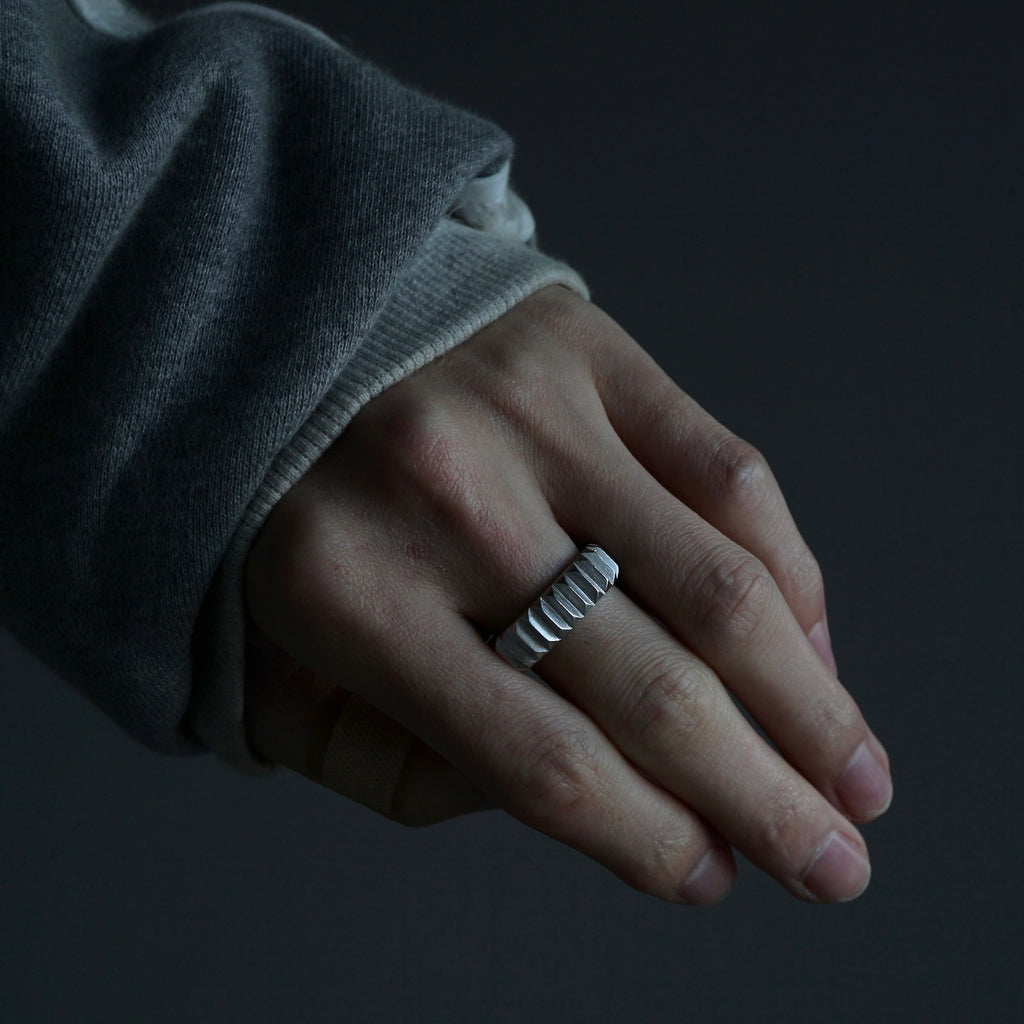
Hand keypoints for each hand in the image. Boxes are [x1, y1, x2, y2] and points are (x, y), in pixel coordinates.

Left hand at [244, 285, 891, 903]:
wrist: (274, 334)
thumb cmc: (281, 517)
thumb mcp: (281, 663)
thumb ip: (405, 760)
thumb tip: (579, 796)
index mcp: (343, 594)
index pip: (539, 762)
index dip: (646, 841)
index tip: (709, 879)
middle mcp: (446, 499)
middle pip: (649, 688)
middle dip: (762, 799)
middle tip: (834, 869)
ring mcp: (529, 412)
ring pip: (717, 584)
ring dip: (807, 701)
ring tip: (858, 778)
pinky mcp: (587, 350)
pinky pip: (727, 471)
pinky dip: (789, 572)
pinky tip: (811, 645)